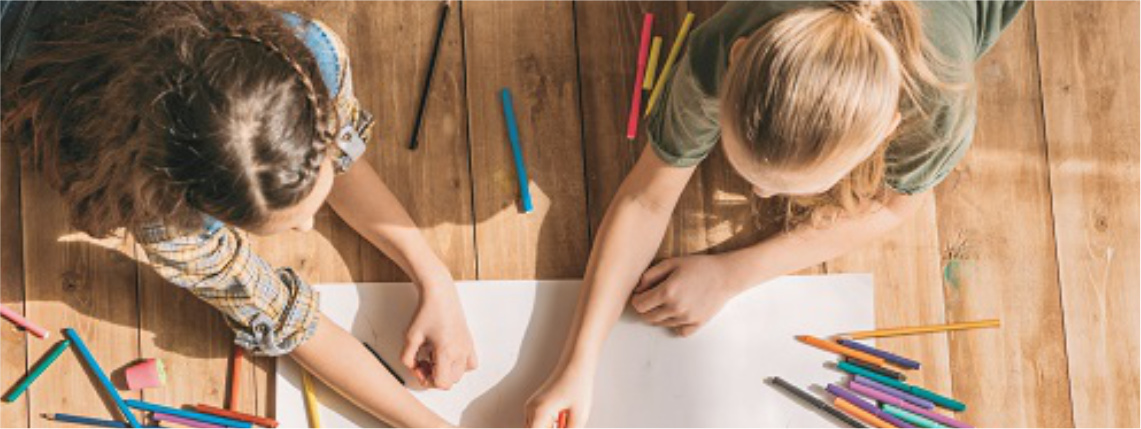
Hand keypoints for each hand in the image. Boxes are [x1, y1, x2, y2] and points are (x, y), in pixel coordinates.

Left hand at [401, 278, 477, 389]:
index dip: (428, 381)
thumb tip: (413, 367)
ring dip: (447, 371)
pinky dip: (459, 364)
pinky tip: (448, 355)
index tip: (419, 369)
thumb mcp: (410, 336)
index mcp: (446, 351)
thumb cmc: (427, 311)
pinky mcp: (469, 342)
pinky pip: (470, 364)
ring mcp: (467, 347)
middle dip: (435, 376)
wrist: (440, 293)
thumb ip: (407, 358)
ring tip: (435, 358)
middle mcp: (460, 351)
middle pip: (450, 381)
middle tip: (424, 363)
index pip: (442, 383)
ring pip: (460, 374)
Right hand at [526, 366, 592, 427]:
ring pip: (538, 428)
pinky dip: (551, 426)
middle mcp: (530, 410)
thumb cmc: (578, 386)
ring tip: (567, 415)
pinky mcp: (536, 406)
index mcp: (538, 413)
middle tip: (567, 421)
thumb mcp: (578, 417)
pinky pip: (540, 423)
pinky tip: (565, 418)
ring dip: (553, 428)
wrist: (575, 365)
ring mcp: (531, 407)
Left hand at [629, 255, 745, 336]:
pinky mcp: (697, 324)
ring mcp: (686, 319)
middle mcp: (675, 308)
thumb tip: (637, 289)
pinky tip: (680, 312)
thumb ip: (650, 275)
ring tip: (670, 301)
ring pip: (662, 324)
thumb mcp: (671, 263)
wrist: (725, 275)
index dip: (637, 299)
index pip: (639, 306)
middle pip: (648, 318)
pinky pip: (679, 331)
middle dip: (646, 308)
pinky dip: (676, 324)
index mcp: (667, 292)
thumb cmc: (698, 266)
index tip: (642, 294)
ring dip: (660, 314)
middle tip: (653, 298)